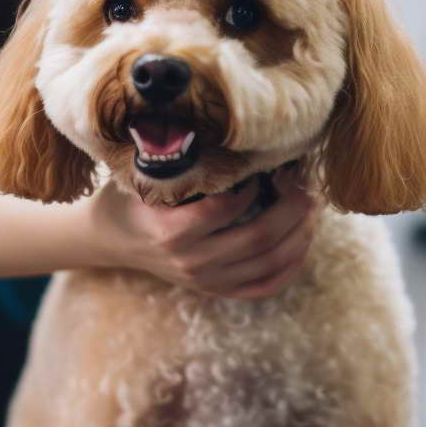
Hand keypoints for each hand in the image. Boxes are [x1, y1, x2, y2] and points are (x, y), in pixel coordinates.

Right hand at [87, 164, 317, 299]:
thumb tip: (231, 134)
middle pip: (259, 238)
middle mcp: (192, 262)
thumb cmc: (134, 198)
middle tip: (305, 185)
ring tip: (311, 208)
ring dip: (300, 234)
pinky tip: (302, 241)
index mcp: (173, 232)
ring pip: (271, 264)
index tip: (269, 167)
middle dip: (292, 208)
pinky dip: (291, 266)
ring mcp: (207, 281)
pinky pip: (266, 286)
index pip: (227, 209)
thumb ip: (181, 163)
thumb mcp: (146, 176)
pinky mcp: (217, 291)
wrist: (114, 240)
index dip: (257, 186)